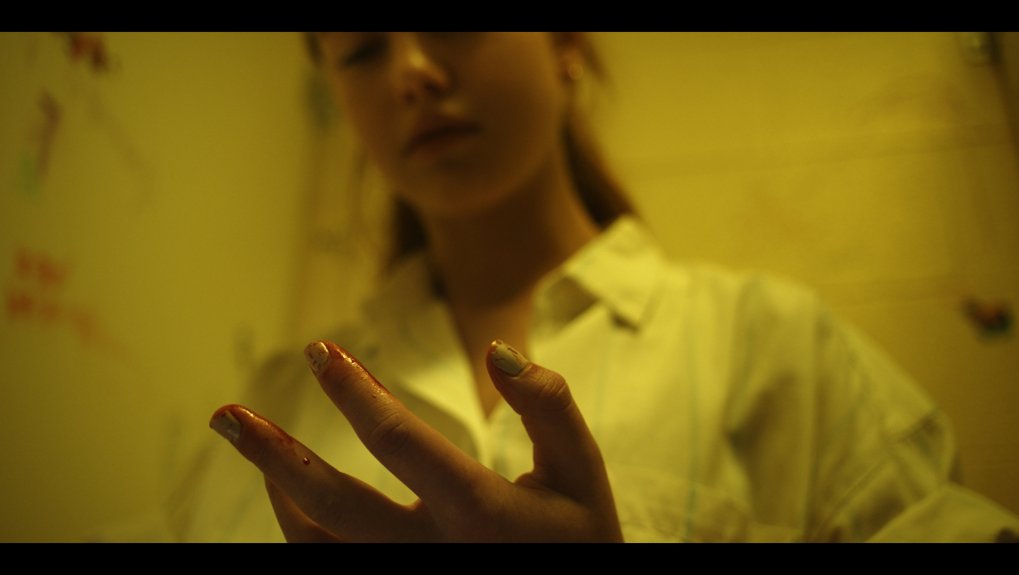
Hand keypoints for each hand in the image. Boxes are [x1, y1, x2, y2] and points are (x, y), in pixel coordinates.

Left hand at [209, 339, 622, 541]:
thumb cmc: (580, 539)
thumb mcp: (582, 471)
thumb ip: (547, 407)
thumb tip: (498, 349)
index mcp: (479, 513)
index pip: (399, 441)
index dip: (353, 390)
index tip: (321, 350)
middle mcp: (432, 553)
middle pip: (331, 506)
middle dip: (272, 454)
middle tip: (226, 415)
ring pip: (318, 546)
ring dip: (278, 493)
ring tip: (258, 449)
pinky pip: (330, 566)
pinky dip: (301, 530)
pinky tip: (292, 496)